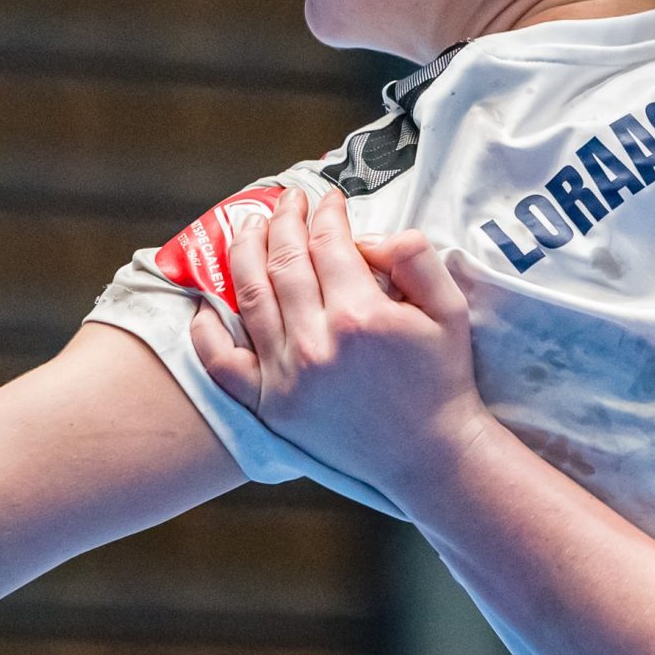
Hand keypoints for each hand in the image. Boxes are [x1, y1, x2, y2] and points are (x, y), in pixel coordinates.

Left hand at [188, 187, 492, 501]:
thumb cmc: (441, 377)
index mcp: (360, 314)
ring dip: (244, 252)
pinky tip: (206, 304)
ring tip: (249, 227)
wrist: (430, 455)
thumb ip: (413, 256)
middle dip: (283, 219)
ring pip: (250, 296)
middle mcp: (316, 342)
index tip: (327, 199)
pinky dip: (206, 332)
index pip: (327, 242)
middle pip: (283, 260)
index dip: (325, 212)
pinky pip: (222, 364)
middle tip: (287, 200)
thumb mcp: (448, 307)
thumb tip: (364, 236)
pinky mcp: (270, 406)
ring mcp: (287, 376)